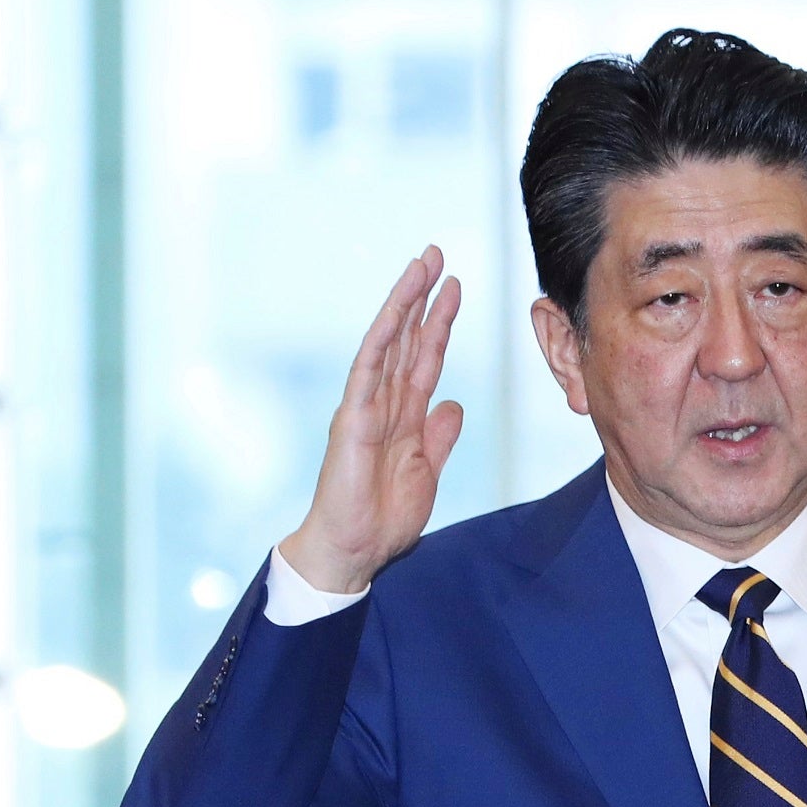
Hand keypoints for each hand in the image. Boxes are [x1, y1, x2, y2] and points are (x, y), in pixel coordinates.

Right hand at [280, 245, 463, 591]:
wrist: (353, 551)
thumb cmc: (382, 517)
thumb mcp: (426, 472)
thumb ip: (438, 437)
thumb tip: (452, 405)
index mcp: (403, 414)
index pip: (424, 357)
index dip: (439, 322)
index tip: (455, 287)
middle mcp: (383, 403)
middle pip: (406, 339)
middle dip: (421, 297)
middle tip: (436, 254)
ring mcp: (365, 408)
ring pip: (386, 344)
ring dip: (403, 304)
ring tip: (420, 266)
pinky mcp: (351, 421)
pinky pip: (366, 372)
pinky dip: (380, 341)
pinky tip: (393, 314)